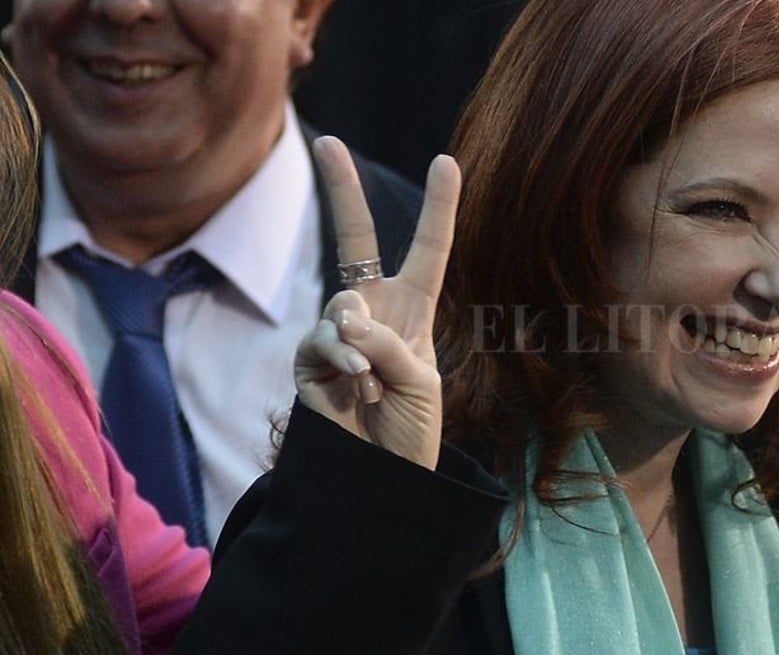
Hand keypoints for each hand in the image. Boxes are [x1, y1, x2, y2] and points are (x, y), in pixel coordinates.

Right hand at [294, 136, 459, 469]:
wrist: (381, 478)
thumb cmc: (411, 431)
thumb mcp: (419, 383)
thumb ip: (387, 344)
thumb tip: (344, 318)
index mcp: (413, 310)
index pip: (428, 250)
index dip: (438, 207)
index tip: (445, 162)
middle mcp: (373, 310)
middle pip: (355, 239)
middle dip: (341, 190)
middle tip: (327, 141)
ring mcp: (338, 331)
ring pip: (342, 303)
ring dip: (360, 342)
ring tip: (373, 381)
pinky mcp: (309, 358)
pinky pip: (321, 339)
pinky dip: (342, 360)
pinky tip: (356, 385)